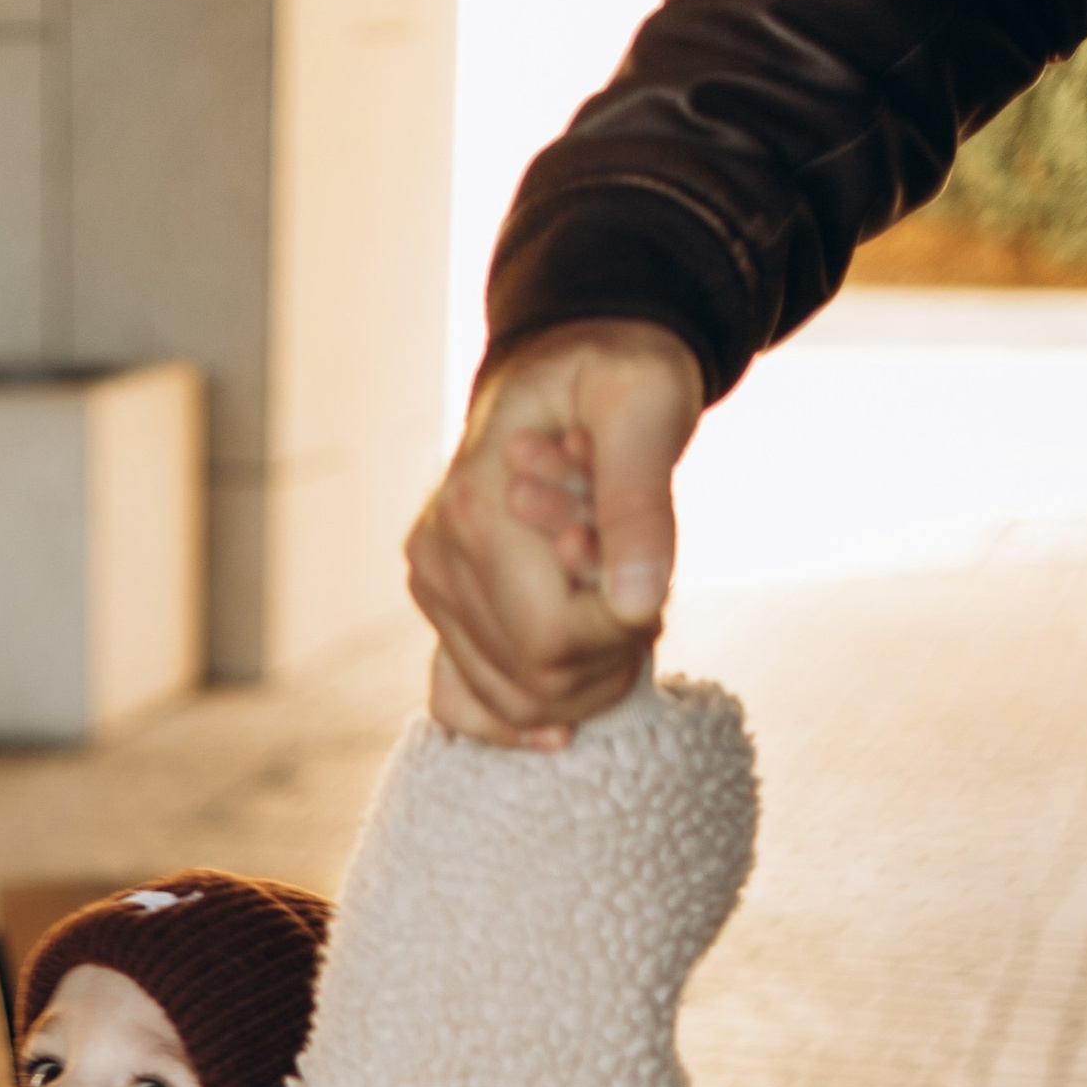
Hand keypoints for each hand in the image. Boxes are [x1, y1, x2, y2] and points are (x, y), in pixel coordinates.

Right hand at [405, 322, 702, 744]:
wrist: (570, 363)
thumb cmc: (617, 376)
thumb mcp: (646, 408)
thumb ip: (640, 503)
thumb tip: (635, 604)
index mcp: (476, 508)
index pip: (553, 637)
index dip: (622, 637)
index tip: (654, 584)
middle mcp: (439, 554)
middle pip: (535, 679)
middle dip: (610, 661)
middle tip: (641, 594)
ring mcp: (432, 585)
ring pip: (511, 700)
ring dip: (585, 680)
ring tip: (611, 605)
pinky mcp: (440, 604)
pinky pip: (459, 700)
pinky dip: (511, 724)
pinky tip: (564, 721)